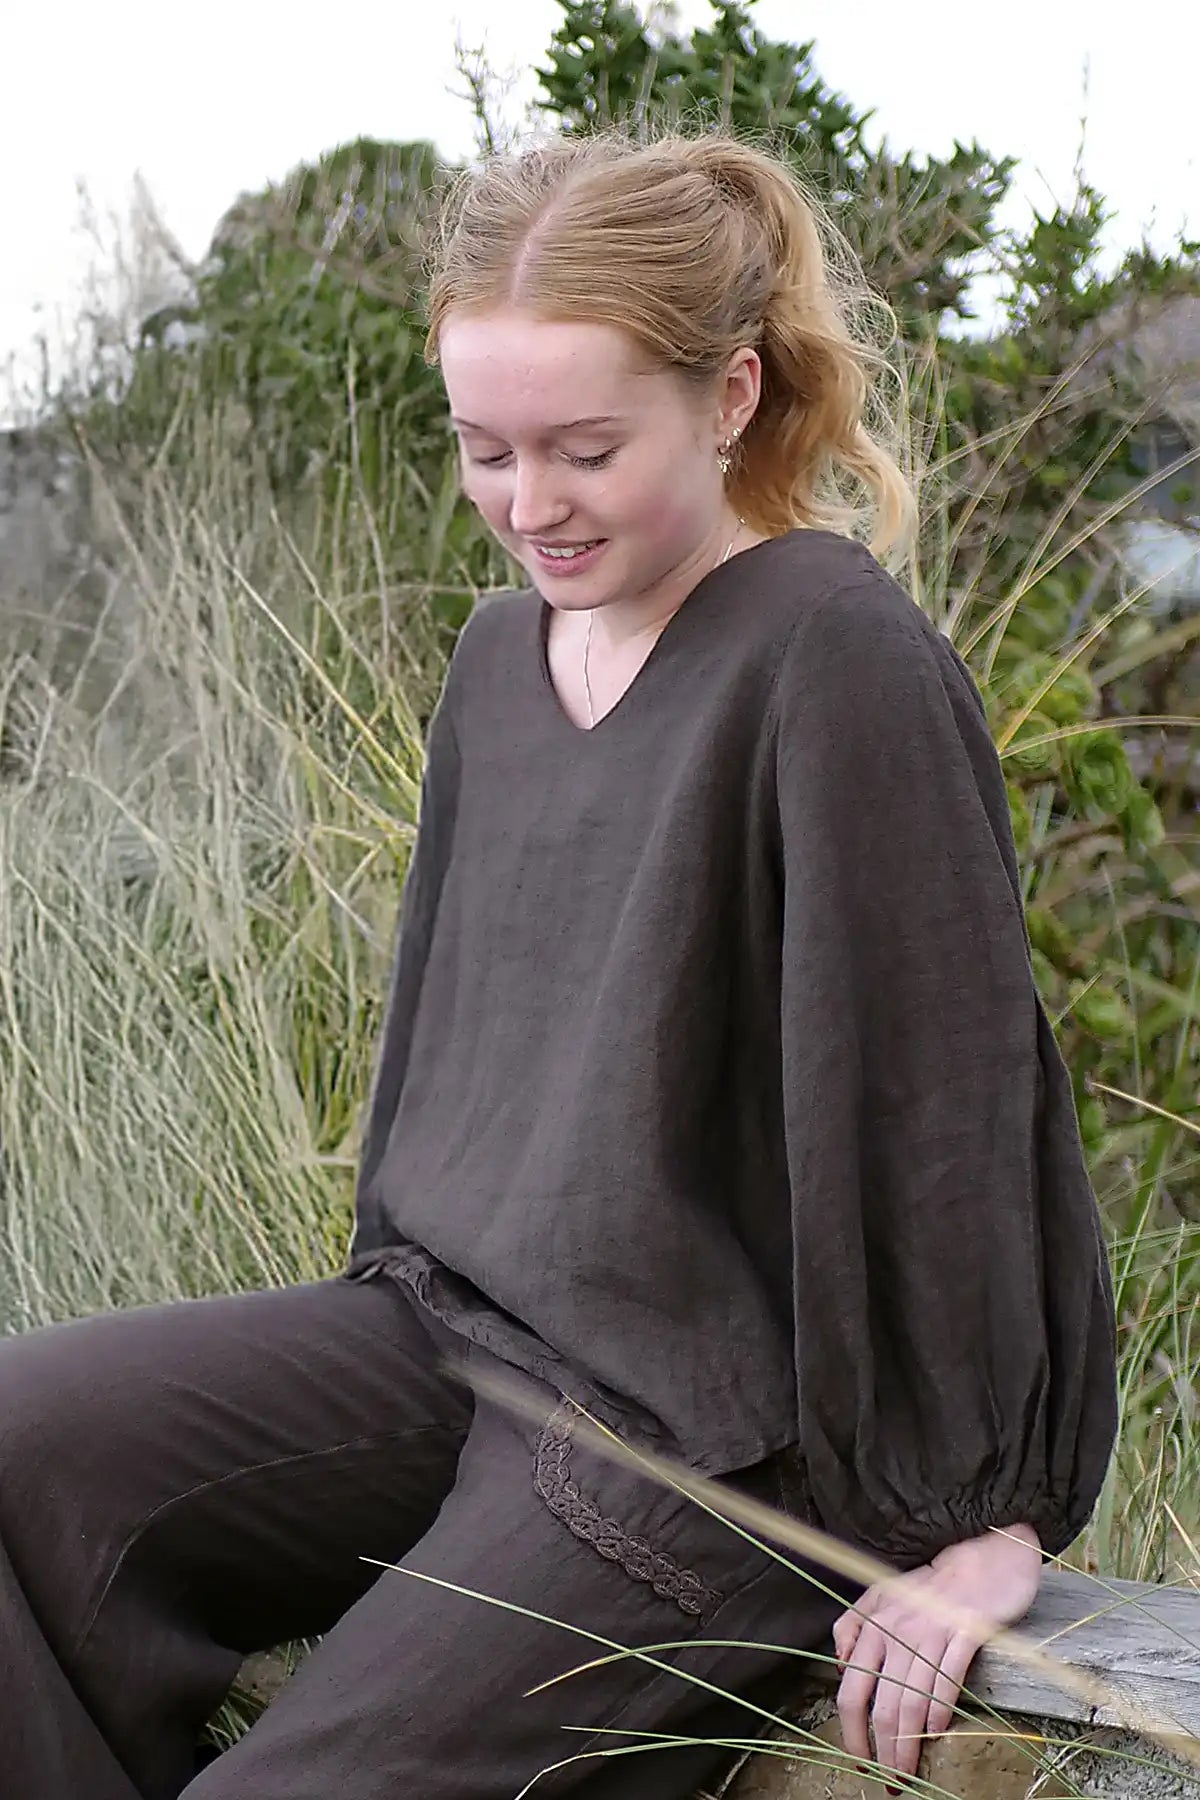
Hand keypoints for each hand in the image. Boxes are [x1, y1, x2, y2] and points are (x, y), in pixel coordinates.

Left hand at [832, 1522, 1041, 1786]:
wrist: (985, 1555)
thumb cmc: (933, 1584)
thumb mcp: (882, 1594)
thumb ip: (854, 1625)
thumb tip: (839, 1665)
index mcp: (874, 1622)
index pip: (852, 1687)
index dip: (852, 1730)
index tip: (859, 1759)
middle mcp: (898, 1628)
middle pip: (881, 1703)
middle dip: (881, 1750)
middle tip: (887, 1781)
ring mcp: (932, 1630)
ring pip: (912, 1701)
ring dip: (908, 1745)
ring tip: (908, 1774)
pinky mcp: (966, 1632)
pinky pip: (947, 1679)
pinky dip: (939, 1712)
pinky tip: (935, 1736)